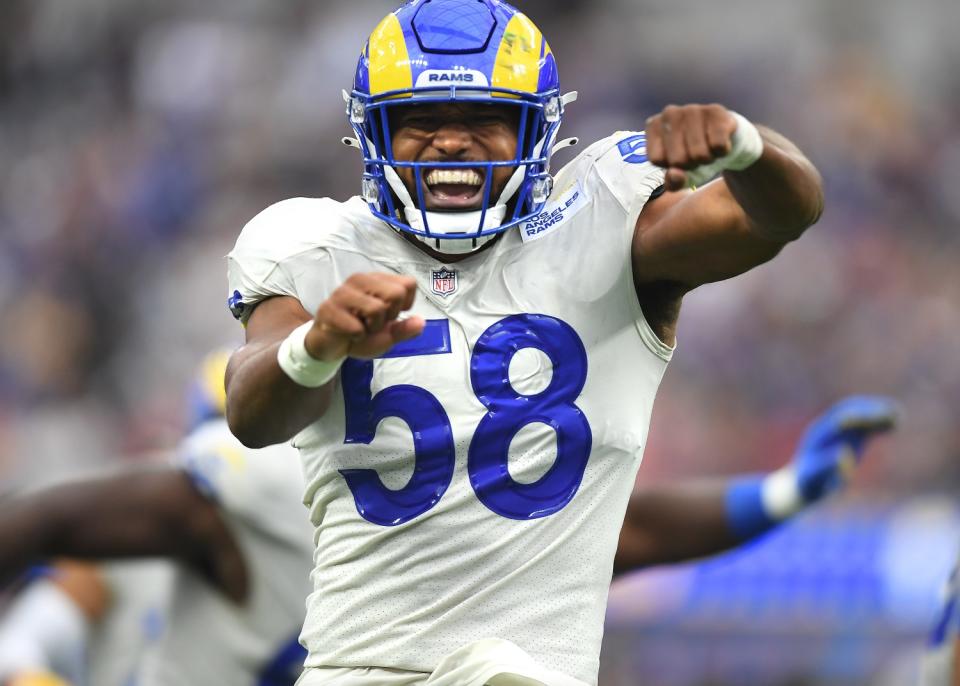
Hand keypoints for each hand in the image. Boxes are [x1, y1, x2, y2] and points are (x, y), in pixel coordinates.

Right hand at [304, 273, 424, 360]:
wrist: (330, 346)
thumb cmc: (359, 334)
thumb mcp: (388, 336)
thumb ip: (404, 329)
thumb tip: (420, 322)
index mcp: (377, 281)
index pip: (408, 284)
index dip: (404, 305)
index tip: (390, 315)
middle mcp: (360, 280)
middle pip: (396, 293)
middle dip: (389, 317)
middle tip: (373, 323)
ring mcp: (342, 292)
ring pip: (377, 308)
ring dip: (372, 328)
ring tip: (360, 327)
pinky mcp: (328, 308)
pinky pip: (357, 326)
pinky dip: (357, 336)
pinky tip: (348, 333)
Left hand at [645, 103, 738, 190]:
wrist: (722, 136)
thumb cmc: (693, 156)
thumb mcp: (680, 175)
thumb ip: (672, 182)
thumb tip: (674, 174)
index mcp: (653, 126)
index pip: (657, 160)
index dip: (672, 167)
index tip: (678, 159)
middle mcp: (669, 113)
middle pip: (678, 159)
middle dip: (691, 164)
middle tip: (695, 154)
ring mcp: (692, 109)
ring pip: (699, 154)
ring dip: (707, 159)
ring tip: (707, 148)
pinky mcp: (715, 111)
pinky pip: (718, 145)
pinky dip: (722, 151)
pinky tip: (718, 141)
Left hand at [792, 395, 897, 502]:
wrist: (803, 485)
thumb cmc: (809, 484)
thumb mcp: (814, 478)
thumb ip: (825, 466)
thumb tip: (844, 455)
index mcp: (819, 435)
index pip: (840, 419)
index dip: (859, 416)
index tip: (878, 417)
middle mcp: (827, 428)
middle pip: (850, 412)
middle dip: (870, 412)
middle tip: (893, 414)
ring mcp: (837, 432)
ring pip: (858, 416)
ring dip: (877, 415)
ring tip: (898, 417)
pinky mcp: (847, 438)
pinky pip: (864, 426)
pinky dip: (878, 424)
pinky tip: (895, 425)